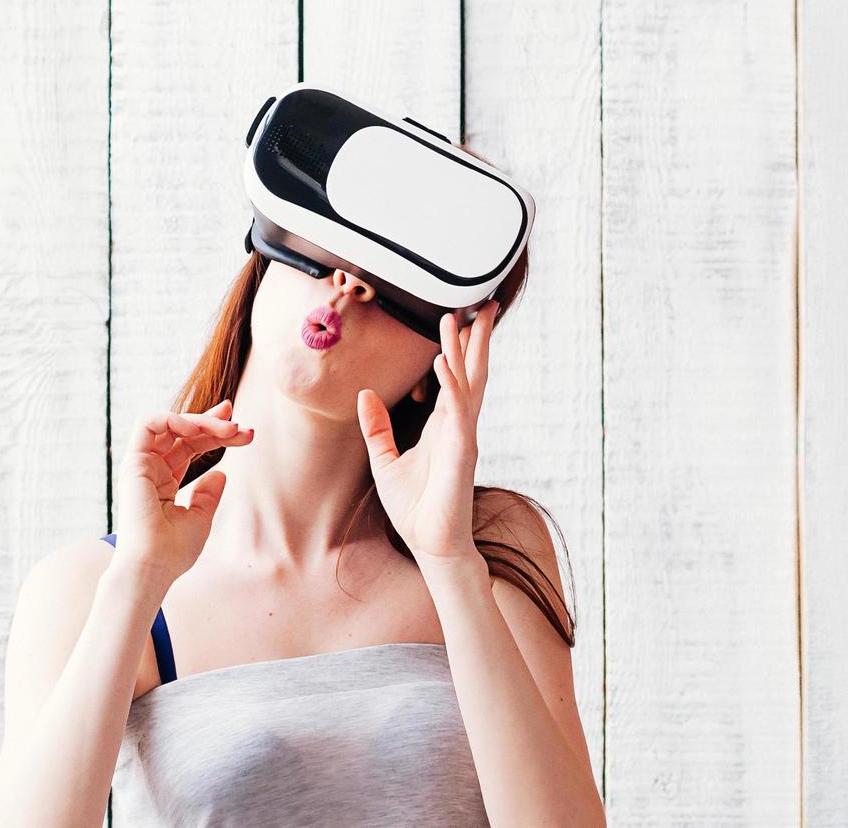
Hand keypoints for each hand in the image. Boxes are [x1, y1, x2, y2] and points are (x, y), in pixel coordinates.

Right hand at [113, 399, 253, 583]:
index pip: (190, 446)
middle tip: (240, 425)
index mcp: (164, 482)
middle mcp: (152, 469)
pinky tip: (198, 429)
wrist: (153, 567)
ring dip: (200, 420)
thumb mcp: (200, 519)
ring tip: (228, 429)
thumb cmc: (173, 551)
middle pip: (183, 432)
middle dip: (213, 423)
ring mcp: (142, 465)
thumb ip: (207, 495)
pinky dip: (174, 419)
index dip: (214, 433)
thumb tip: (220, 473)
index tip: (243, 431)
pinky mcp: (133, 462)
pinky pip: (148, 424)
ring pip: (169, 424)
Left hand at [356, 300, 498, 566]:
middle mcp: (457, 425)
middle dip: (475, 339)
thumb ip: (377, 428)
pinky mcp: (462, 453)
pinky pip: (457, 413)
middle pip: (470, 372)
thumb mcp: (385, 461)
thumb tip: (365, 395)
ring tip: (461, 320)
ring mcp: (463, 437)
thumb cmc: (414, 507)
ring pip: (467, 384)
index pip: (454, 377)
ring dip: (464, 351)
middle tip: (482, 304)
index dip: (458, 347)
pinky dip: (453, 387)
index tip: (460, 317)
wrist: (430, 543)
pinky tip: (445, 365)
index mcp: (442, 425)